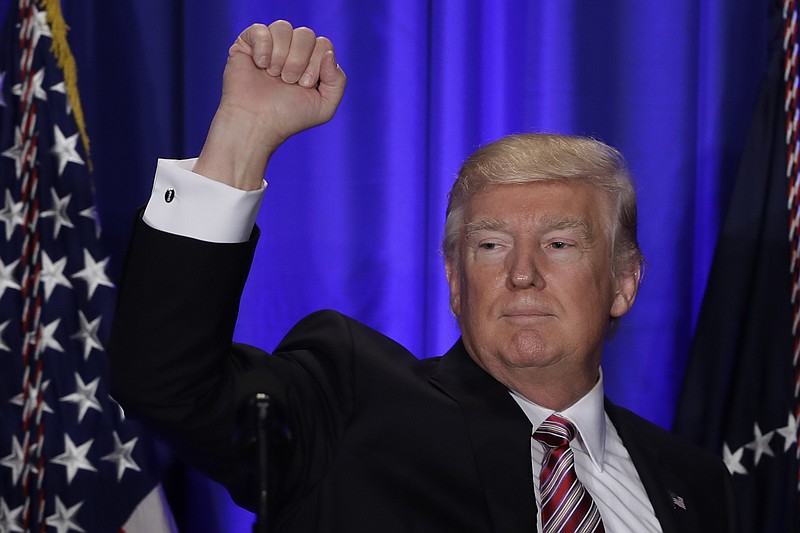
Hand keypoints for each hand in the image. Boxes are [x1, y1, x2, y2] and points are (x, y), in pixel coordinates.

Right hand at [195, 21, 346, 189]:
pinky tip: (260, 65)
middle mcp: (292, 51)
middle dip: (299, 61)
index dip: (316, 64)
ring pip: (284, 28)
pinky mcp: (248, 43)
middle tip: (288, 81)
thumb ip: (338, 80)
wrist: (256, 123)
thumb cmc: (288, 117)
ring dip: (281, 56)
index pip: (323, 44)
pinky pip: (260, 29)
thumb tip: (329, 53)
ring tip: (273, 76)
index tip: (303, 85)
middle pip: (306, 34)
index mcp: (311, 62)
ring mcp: (270, 45)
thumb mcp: (324, 105)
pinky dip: (263, 48)